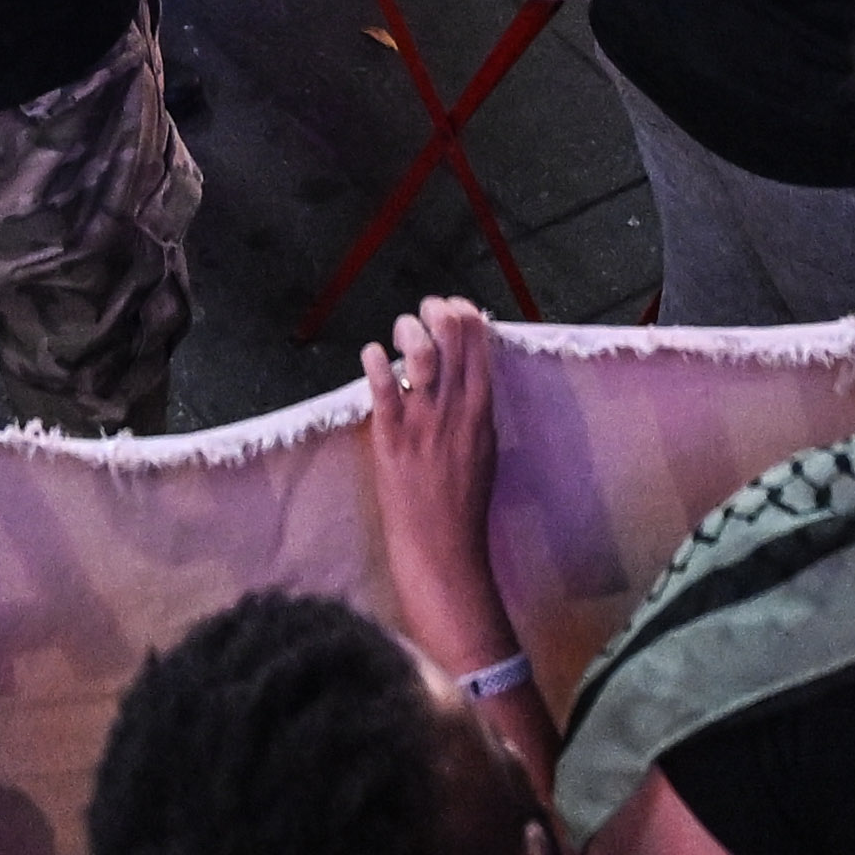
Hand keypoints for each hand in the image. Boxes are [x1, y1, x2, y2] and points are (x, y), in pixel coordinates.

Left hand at [356, 295, 520, 665]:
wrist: (442, 549)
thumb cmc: (463, 502)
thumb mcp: (483, 448)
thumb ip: (475, 409)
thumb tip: (469, 374)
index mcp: (480, 411)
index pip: (480, 345)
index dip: (465, 313)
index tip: (452, 305)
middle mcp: (455, 410)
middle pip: (453, 338)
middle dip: (437, 310)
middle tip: (424, 308)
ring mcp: (424, 422)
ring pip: (421, 353)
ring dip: (407, 329)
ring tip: (399, 332)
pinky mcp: (392, 438)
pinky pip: (384, 389)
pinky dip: (375, 363)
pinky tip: (370, 353)